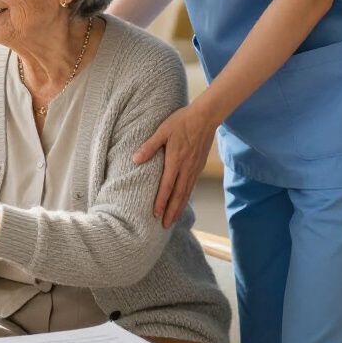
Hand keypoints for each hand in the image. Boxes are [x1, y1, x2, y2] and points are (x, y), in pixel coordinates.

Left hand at [132, 103, 218, 227]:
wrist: (206, 117)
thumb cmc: (182, 122)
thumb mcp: (162, 131)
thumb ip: (150, 146)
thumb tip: (135, 159)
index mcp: (176, 161)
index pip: (167, 186)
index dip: (161, 201)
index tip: (156, 214)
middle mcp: (186, 168)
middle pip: (179, 195)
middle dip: (171, 211)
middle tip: (164, 225)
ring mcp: (194, 168)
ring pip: (186, 192)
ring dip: (179, 207)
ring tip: (172, 219)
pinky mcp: (199, 166)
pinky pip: (192, 186)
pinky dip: (186, 197)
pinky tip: (182, 201)